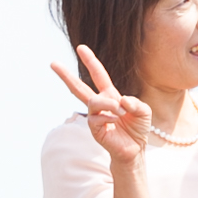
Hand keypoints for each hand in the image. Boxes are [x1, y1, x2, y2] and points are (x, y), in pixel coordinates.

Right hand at [51, 46, 150, 169]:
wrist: (135, 149)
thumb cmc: (138, 128)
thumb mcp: (144, 111)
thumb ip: (136, 102)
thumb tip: (121, 101)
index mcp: (110, 95)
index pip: (98, 75)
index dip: (90, 61)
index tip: (81, 48)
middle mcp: (100, 104)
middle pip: (78, 87)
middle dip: (66, 75)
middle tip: (53, 63)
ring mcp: (95, 116)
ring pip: (93, 101)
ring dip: (109, 104)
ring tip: (121, 113)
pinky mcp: (94, 129)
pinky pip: (97, 118)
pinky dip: (109, 117)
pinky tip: (115, 123)